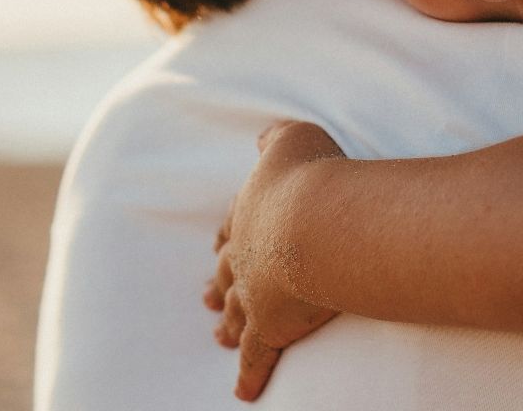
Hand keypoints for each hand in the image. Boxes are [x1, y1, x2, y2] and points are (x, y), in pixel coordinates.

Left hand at [204, 120, 345, 400]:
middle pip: (226, 273)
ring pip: (234, 314)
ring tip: (218, 335)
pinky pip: (256, 356)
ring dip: (227, 324)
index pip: (233, 227)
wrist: (316, 221)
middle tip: (205, 297)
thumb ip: (276, 137)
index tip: (219, 246)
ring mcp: (254, 294)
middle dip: (217, 284)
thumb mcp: (293, 138)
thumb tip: (264, 137)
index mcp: (249, 213)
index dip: (228, 237)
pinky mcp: (270, 327)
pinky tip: (243, 391)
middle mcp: (245, 254)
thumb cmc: (311, 176)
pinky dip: (249, 374)